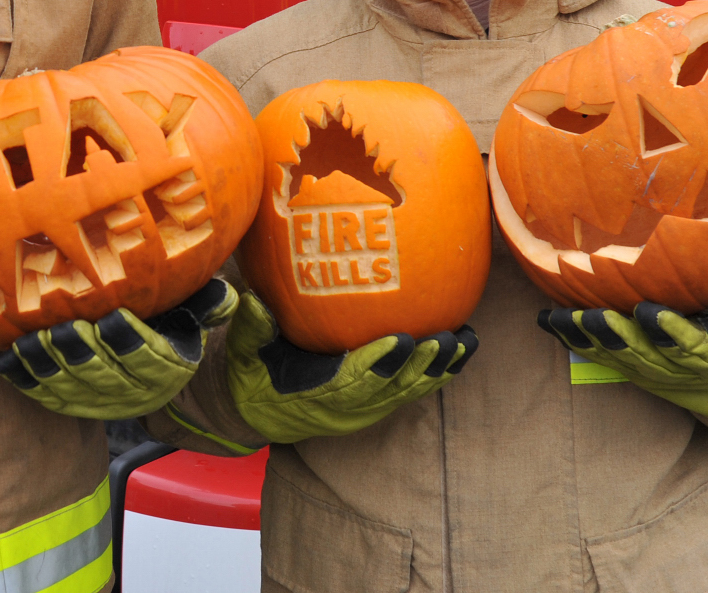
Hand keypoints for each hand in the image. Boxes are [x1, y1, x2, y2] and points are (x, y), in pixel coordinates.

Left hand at [0, 279, 237, 418]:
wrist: (155, 366)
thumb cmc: (172, 322)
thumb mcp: (196, 313)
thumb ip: (209, 303)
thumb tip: (231, 295)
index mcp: (166, 369)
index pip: (147, 357)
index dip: (129, 341)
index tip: (112, 318)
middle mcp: (133, 394)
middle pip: (103, 376)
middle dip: (81, 354)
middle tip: (61, 329)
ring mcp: (99, 404)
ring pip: (71, 390)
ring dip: (47, 368)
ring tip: (29, 343)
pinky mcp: (72, 406)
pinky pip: (46, 398)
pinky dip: (25, 381)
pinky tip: (5, 362)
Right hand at [226, 291, 476, 442]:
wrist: (260, 411)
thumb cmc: (251, 375)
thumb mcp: (243, 353)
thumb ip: (250, 328)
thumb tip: (250, 298)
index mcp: (314, 395)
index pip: (351, 382)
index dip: (378, 364)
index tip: (401, 341)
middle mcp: (346, 408)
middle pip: (390, 389)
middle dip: (419, 366)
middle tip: (443, 340)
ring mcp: (366, 408)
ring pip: (408, 391)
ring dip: (438, 370)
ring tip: (465, 342)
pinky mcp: (378, 402)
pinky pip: (412, 389)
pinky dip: (438, 371)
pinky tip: (463, 347)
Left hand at [537, 270, 707, 426]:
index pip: (692, 349)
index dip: (671, 334)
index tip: (650, 314)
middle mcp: (682, 369)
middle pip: (645, 353)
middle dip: (619, 335)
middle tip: (596, 315)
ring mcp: (656, 371)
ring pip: (618, 356)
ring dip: (589, 338)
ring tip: (560, 317)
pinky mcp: (638, 368)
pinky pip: (604, 357)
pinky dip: (577, 341)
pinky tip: (549, 322)